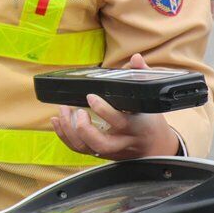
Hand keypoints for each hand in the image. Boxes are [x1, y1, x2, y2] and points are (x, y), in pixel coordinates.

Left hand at [50, 54, 181, 160]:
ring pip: (86, 148)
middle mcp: (122, 141)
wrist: (155, 148)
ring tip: (63, 111)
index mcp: (136, 126)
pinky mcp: (100, 154)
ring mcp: (110, 150)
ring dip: (69, 130)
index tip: (90, 96)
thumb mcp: (150, 100)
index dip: (102, 109)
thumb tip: (136, 58)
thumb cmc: (150, 121)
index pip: (119, 121)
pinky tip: (58, 121)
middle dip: (83, 128)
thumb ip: (142, 77)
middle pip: (100, 143)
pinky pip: (79, 149)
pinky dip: (64, 136)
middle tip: (78, 110)